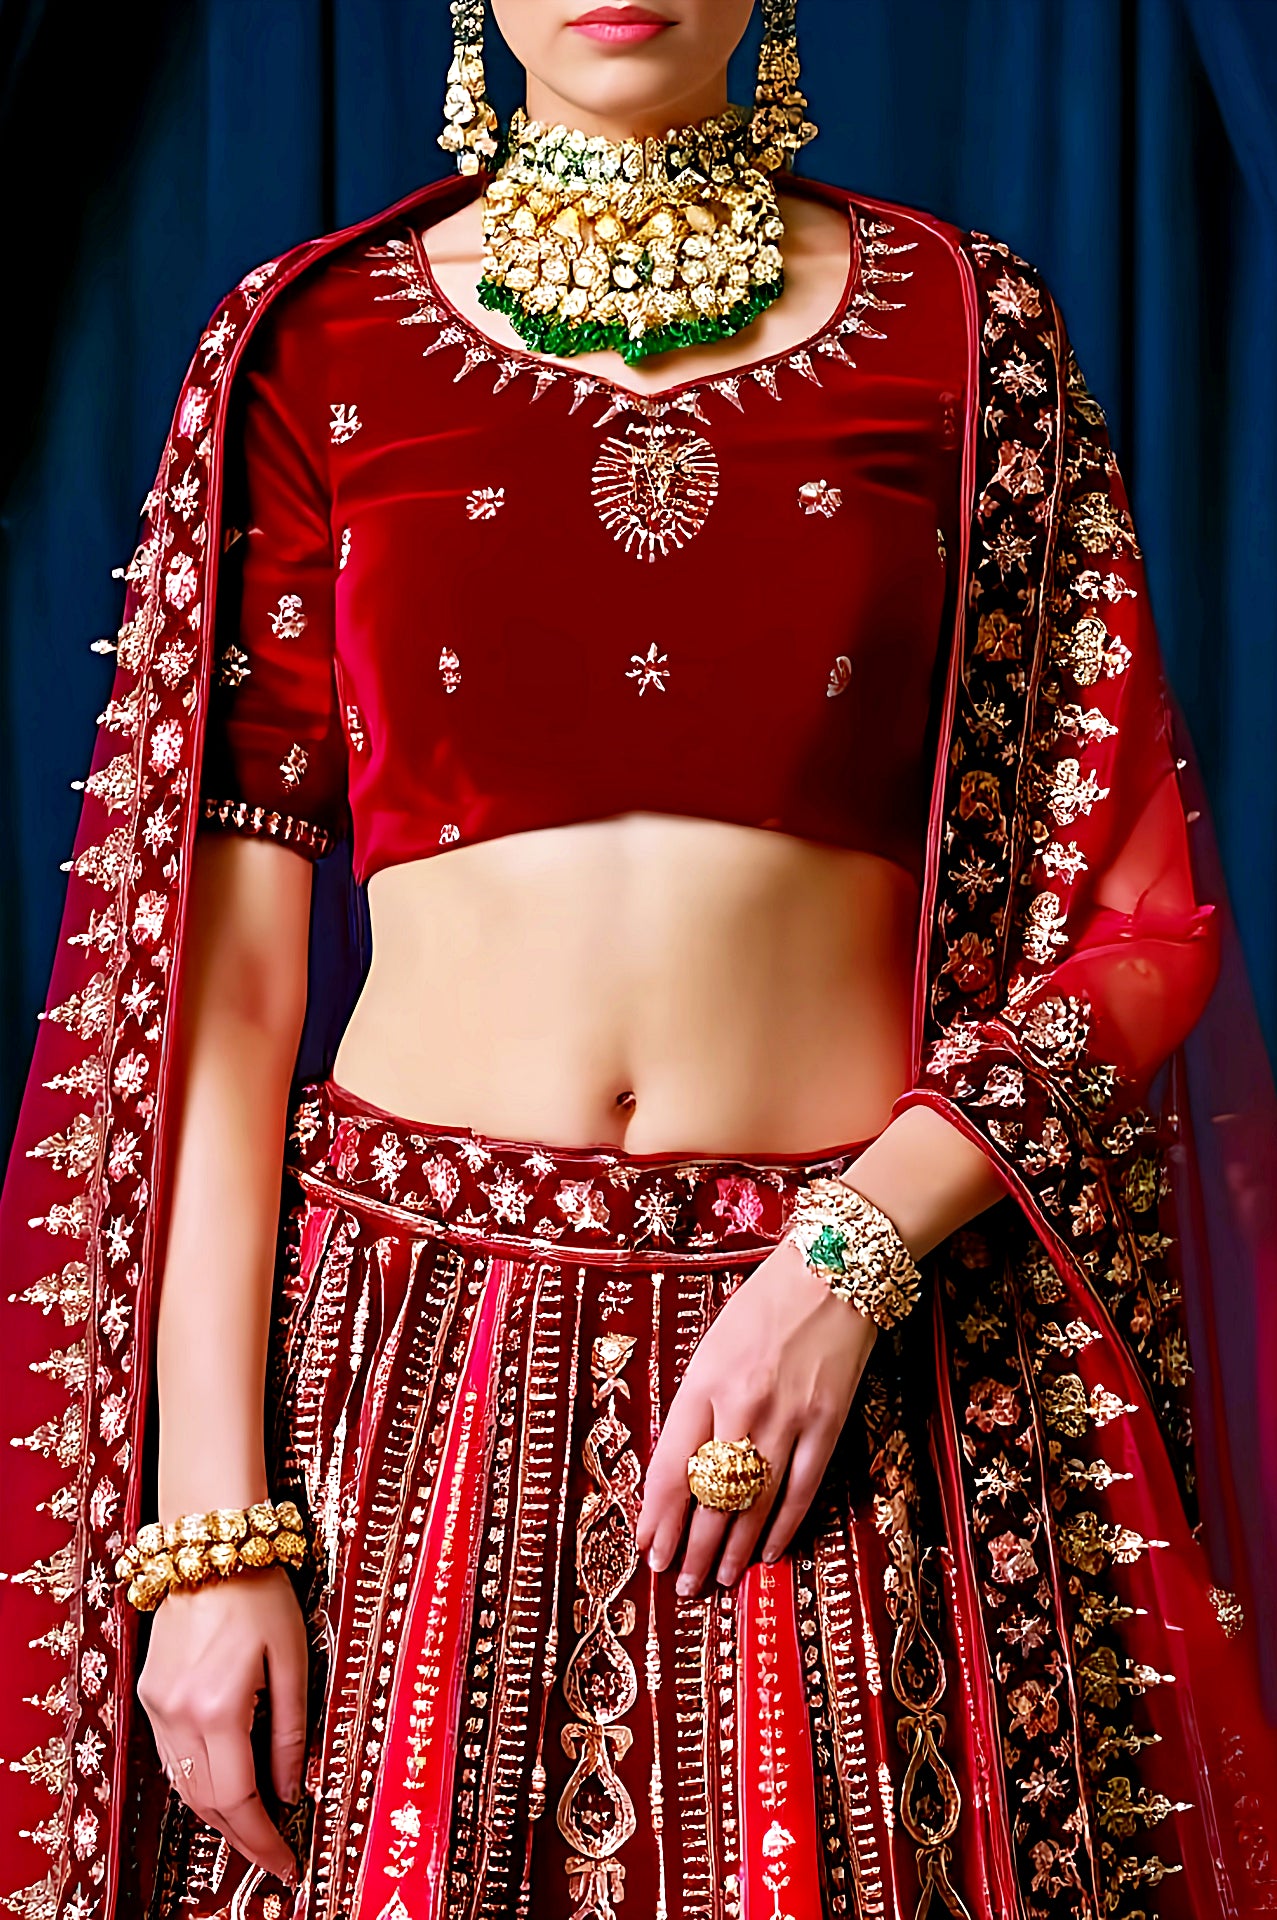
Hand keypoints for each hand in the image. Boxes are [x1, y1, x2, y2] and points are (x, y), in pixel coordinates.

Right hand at [137, 1566, 307, 1883]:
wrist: (213, 1547)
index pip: (239, 1801)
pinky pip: (172, 1756)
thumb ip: (292, 1733)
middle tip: (275, 1853)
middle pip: (207, 1803)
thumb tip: (291, 1791)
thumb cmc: (262, 1595)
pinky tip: (227, 1781)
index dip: (263, 1841)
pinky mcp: (150, 1693)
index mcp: (218, 1708)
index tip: (287, 1863)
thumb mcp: (295, 1661)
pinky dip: (199, 1778)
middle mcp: (179, 1714)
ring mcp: (158, 1705)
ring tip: (257, 1824)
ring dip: (219, 1811)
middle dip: (242, 1837)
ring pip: (185, 1785)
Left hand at [636, 1237, 876, 1593]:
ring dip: (733, 1549)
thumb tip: (686, 1470)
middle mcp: (742, 1406)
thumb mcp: (711, 1347)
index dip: (658, 1517)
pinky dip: (785, 1527)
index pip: (672, 1468)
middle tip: (680, 1583)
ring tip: (716, 1579)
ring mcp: (789, 1418)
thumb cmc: (764, 1304)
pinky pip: (803, 1489)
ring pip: (755, 1503)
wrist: (833, 1270)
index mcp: (704, 1383)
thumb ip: (697, 1405)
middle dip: (691, 1548)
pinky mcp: (828, 1423)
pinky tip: (770, 1552)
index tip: (648, 1549)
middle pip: (711, 1497)